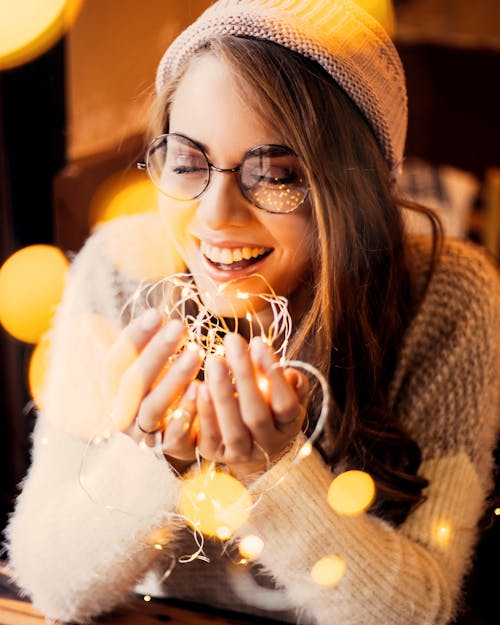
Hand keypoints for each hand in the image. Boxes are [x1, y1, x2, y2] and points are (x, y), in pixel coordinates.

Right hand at [105, 310, 201, 466]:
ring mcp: (142, 433)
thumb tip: (157, 313)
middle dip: (156, 353)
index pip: (116, 361)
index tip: (156, 313)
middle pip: (133, 382)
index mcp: (112, 388)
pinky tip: (200, 389)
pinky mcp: (166, 450)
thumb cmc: (163, 387)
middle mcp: (121, 412)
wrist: (177, 433)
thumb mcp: (152, 364)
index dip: (134, 337)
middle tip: (180, 326)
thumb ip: (151, 345)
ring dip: (173, 380)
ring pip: (152, 408)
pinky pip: (173, 436)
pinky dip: (186, 414)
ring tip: (196, 353)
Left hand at [196, 333, 308, 479]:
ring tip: (214, 360)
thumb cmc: (270, 407)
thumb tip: (290, 373)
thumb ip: (292, 383)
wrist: (253, 447)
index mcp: (288, 426)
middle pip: (256, 415)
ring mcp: (241, 454)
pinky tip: (198, 386)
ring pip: (232, 430)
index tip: (258, 342)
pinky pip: (208, 437)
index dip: (273, 375)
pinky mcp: (214, 455)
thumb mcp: (288, 394)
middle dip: (244, 376)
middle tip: (232, 340)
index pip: (285, 403)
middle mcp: (268, 444)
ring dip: (222, 393)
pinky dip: (204, 412)